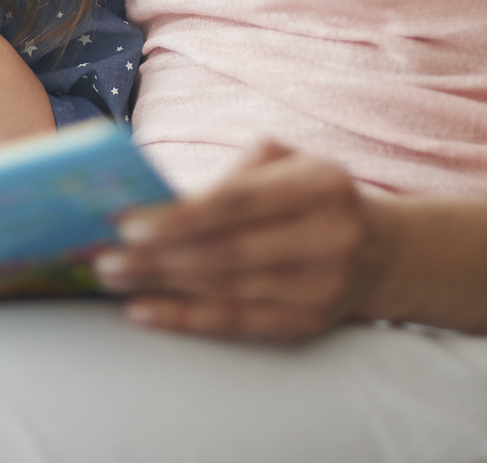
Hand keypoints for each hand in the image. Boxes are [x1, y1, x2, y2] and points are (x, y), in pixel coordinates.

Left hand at [92, 140, 394, 341]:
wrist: (381, 252)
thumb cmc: (311, 195)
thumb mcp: (288, 162)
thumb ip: (233, 173)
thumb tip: (159, 198)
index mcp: (320, 185)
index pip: (240, 201)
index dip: (183, 215)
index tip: (129, 222)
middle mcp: (327, 237)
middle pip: (228, 251)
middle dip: (159, 256)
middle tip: (105, 256)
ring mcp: (321, 287)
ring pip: (226, 288)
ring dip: (161, 285)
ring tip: (112, 277)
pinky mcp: (307, 324)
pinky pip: (236, 322)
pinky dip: (184, 318)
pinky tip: (143, 311)